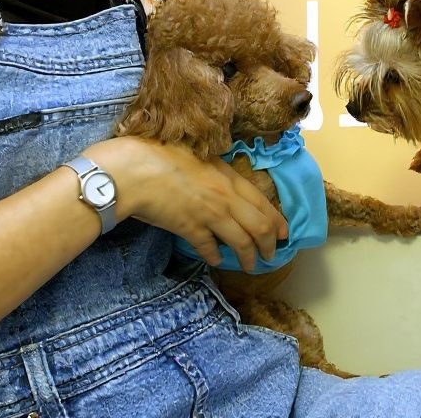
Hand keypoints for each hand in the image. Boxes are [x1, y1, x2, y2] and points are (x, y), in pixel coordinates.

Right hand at [88, 137, 287, 272]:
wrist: (134, 170)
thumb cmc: (162, 154)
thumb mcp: (198, 155)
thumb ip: (216, 172)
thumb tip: (225, 187)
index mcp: (229, 177)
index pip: (262, 202)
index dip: (277, 220)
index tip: (285, 233)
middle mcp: (225, 197)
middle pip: (259, 226)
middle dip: (269, 244)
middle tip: (272, 255)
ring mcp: (209, 214)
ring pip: (240, 241)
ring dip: (248, 256)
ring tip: (251, 265)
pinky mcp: (189, 229)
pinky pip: (208, 247)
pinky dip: (214, 256)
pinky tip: (216, 260)